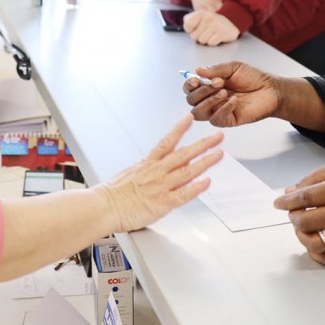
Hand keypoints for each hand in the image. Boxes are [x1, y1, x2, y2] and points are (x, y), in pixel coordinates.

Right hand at [96, 113, 223, 231]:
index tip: (190, 118)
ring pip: (187, 171)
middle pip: (184, 153)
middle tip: (217, 136)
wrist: (105, 206)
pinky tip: (206, 182)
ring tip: (219, 154)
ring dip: (205, 161)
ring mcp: (161, 186)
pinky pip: (183, 194)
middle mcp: (157, 172)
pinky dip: (196, 188)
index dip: (180, 128)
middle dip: (203, 144)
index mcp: (148, 163)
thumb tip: (154, 167)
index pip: (167, 141)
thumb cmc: (114, 193)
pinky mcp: (162, 203)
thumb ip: (146, 170)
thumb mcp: (130, 174)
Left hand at [182, 10, 239, 45]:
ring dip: (207, 40)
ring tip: (212, 34)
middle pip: (194, 36)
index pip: (187, 25)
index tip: (196, 28)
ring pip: (202, 41)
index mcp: (201, 13)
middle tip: (207, 31)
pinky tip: (217, 36)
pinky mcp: (223, 33)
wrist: (232, 22)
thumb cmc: (211, 22)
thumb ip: (189, 20)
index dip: (190, 30)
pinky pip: (211, 43)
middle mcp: (208, 17)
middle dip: (199, 36)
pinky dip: (213, 42)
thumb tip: (186, 26)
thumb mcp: (200, 17)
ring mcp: (216, 25)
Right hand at [182, 61, 280, 126]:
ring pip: (198, 113)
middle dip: (202, 91)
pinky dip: (223, 109)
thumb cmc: (254, 78)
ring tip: (225, 92)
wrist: (271, 90)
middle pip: (191, 100)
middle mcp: (210, 99)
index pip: (189, 88)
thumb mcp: (233, 68)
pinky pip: (215, 119)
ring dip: (209, 101)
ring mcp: (217, 111)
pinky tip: (234, 101)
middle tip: (218, 82)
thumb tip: (196, 71)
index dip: (188, 85)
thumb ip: (215, 70)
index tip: (196, 80)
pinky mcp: (227, 121)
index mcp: (209, 85)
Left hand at [273, 158, 324, 265]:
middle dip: (293, 216)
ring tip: (304, 226)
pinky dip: (316, 254)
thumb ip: (317, 177)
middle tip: (295, 211)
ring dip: (301, 235)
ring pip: (315, 243)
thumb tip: (292, 190)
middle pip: (306, 221)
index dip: (287, 201)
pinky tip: (313, 241)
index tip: (278, 203)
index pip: (306, 198)